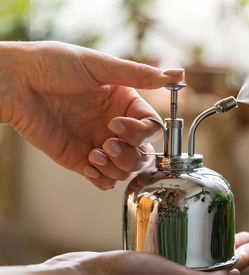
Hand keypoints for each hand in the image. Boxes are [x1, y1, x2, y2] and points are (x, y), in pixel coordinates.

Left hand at [0, 41, 182, 188]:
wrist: (16, 83)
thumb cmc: (54, 65)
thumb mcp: (100, 66)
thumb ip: (138, 75)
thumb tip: (177, 74)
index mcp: (126, 104)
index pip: (152, 128)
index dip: (140, 132)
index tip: (116, 124)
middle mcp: (116, 126)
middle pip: (144, 154)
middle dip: (129, 154)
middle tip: (106, 143)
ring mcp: (100, 144)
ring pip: (126, 169)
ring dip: (116, 167)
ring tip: (94, 154)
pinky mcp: (80, 160)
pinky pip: (103, 180)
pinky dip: (101, 179)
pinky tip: (87, 164)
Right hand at [0, 232, 248, 274]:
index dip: (243, 262)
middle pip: (214, 268)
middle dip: (231, 250)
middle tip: (243, 234)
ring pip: (197, 259)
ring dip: (213, 243)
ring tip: (223, 226)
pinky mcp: (149, 266)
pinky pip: (176, 253)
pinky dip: (188, 241)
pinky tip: (190, 226)